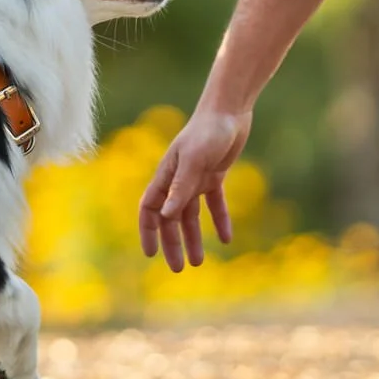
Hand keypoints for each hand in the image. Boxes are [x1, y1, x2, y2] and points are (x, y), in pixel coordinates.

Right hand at [138, 109, 249, 270]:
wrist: (230, 110)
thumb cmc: (208, 131)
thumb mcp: (195, 160)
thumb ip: (180, 187)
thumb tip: (166, 216)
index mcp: (166, 175)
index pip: (149, 209)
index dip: (148, 231)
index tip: (151, 254)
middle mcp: (178, 179)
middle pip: (170, 218)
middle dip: (172, 243)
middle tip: (179, 268)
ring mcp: (196, 177)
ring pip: (191, 215)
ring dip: (194, 237)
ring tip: (198, 262)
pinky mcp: (215, 175)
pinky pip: (214, 203)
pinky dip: (219, 220)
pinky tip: (227, 238)